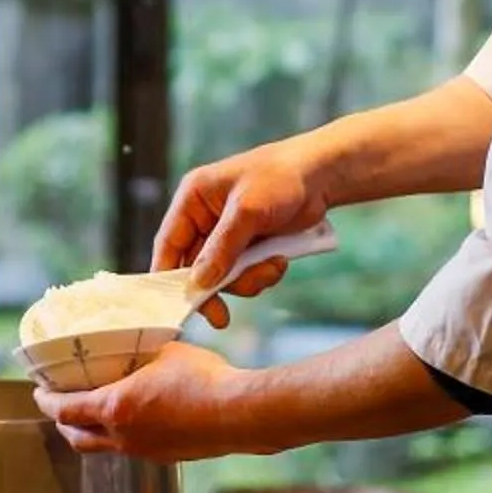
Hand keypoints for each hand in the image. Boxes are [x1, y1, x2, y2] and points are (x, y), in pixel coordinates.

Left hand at [32, 343, 257, 460]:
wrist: (239, 413)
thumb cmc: (204, 380)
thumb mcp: (164, 351)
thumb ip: (142, 351)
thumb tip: (137, 340)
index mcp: (115, 409)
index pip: (64, 410)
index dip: (46, 401)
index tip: (39, 391)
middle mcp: (123, 437)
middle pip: (76, 437)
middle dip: (63, 421)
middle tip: (59, 405)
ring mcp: (144, 451)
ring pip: (102, 448)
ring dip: (89, 433)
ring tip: (91, 415)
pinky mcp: (165, 457)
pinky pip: (130, 450)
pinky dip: (118, 437)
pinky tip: (132, 421)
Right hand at [152, 139, 329, 329]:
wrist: (322, 175)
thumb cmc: (280, 178)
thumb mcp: (247, 211)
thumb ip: (221, 249)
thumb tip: (198, 283)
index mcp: (192, 199)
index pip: (168, 244)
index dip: (169, 278)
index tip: (181, 306)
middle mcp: (204, 218)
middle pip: (195, 267)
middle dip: (217, 286)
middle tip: (222, 317)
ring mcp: (227, 234)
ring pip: (222, 276)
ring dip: (246, 280)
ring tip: (272, 267)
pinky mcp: (249, 245)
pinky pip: (244, 274)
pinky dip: (260, 275)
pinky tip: (279, 262)